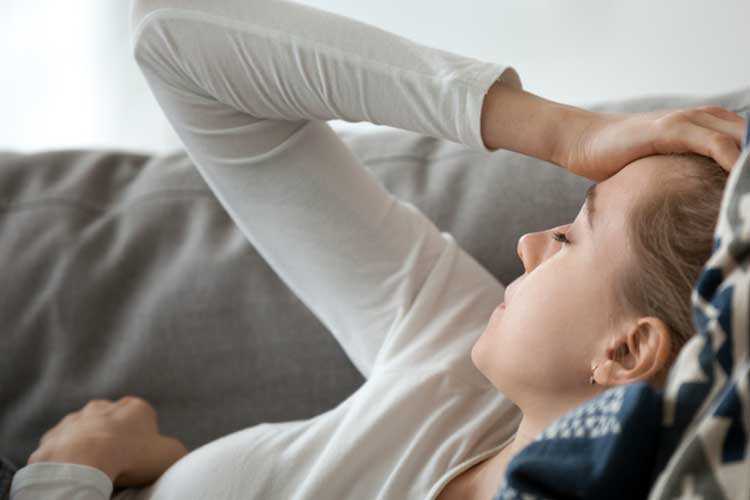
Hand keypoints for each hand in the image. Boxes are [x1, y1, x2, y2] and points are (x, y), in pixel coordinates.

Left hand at [28, 396, 188, 487]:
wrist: (82, 462)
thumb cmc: (130, 457)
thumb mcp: (170, 454)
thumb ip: (177, 449)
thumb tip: (173, 452)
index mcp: (134, 407)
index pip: (144, 419)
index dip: (144, 440)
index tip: (141, 458)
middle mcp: (104, 406)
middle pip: (113, 423)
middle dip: (115, 440)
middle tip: (118, 464)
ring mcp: (76, 419)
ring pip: (85, 433)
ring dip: (89, 447)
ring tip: (95, 470)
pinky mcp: (53, 436)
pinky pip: (62, 447)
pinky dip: (68, 458)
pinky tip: (75, 472)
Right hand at [560, 106, 746, 181]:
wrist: (581, 141)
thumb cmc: (617, 158)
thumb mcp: (662, 168)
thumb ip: (689, 175)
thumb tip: (707, 207)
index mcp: (709, 125)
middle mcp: (706, 118)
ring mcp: (690, 120)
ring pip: (744, 139)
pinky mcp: (671, 129)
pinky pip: (718, 144)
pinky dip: (735, 163)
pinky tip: (741, 183)